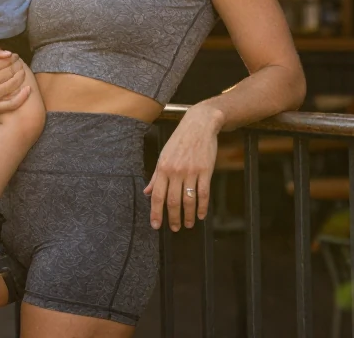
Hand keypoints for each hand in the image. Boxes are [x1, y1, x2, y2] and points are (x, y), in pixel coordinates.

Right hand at [0, 49, 29, 119]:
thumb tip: (8, 52)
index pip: (3, 61)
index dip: (11, 57)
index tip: (14, 56)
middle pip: (9, 71)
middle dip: (17, 65)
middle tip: (19, 63)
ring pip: (13, 84)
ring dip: (21, 76)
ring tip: (22, 72)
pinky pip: (12, 103)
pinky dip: (23, 96)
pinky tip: (28, 89)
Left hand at [144, 104, 222, 230]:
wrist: (199, 125)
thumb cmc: (179, 141)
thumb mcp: (163, 156)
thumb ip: (156, 176)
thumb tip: (147, 192)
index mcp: (163, 168)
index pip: (157, 196)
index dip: (156, 213)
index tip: (156, 225)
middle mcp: (176, 171)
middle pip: (173, 201)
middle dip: (173, 218)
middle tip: (175, 228)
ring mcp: (191, 171)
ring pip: (188, 200)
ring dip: (188, 215)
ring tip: (188, 224)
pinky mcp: (205, 171)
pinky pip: (204, 193)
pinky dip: (202, 206)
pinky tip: (201, 214)